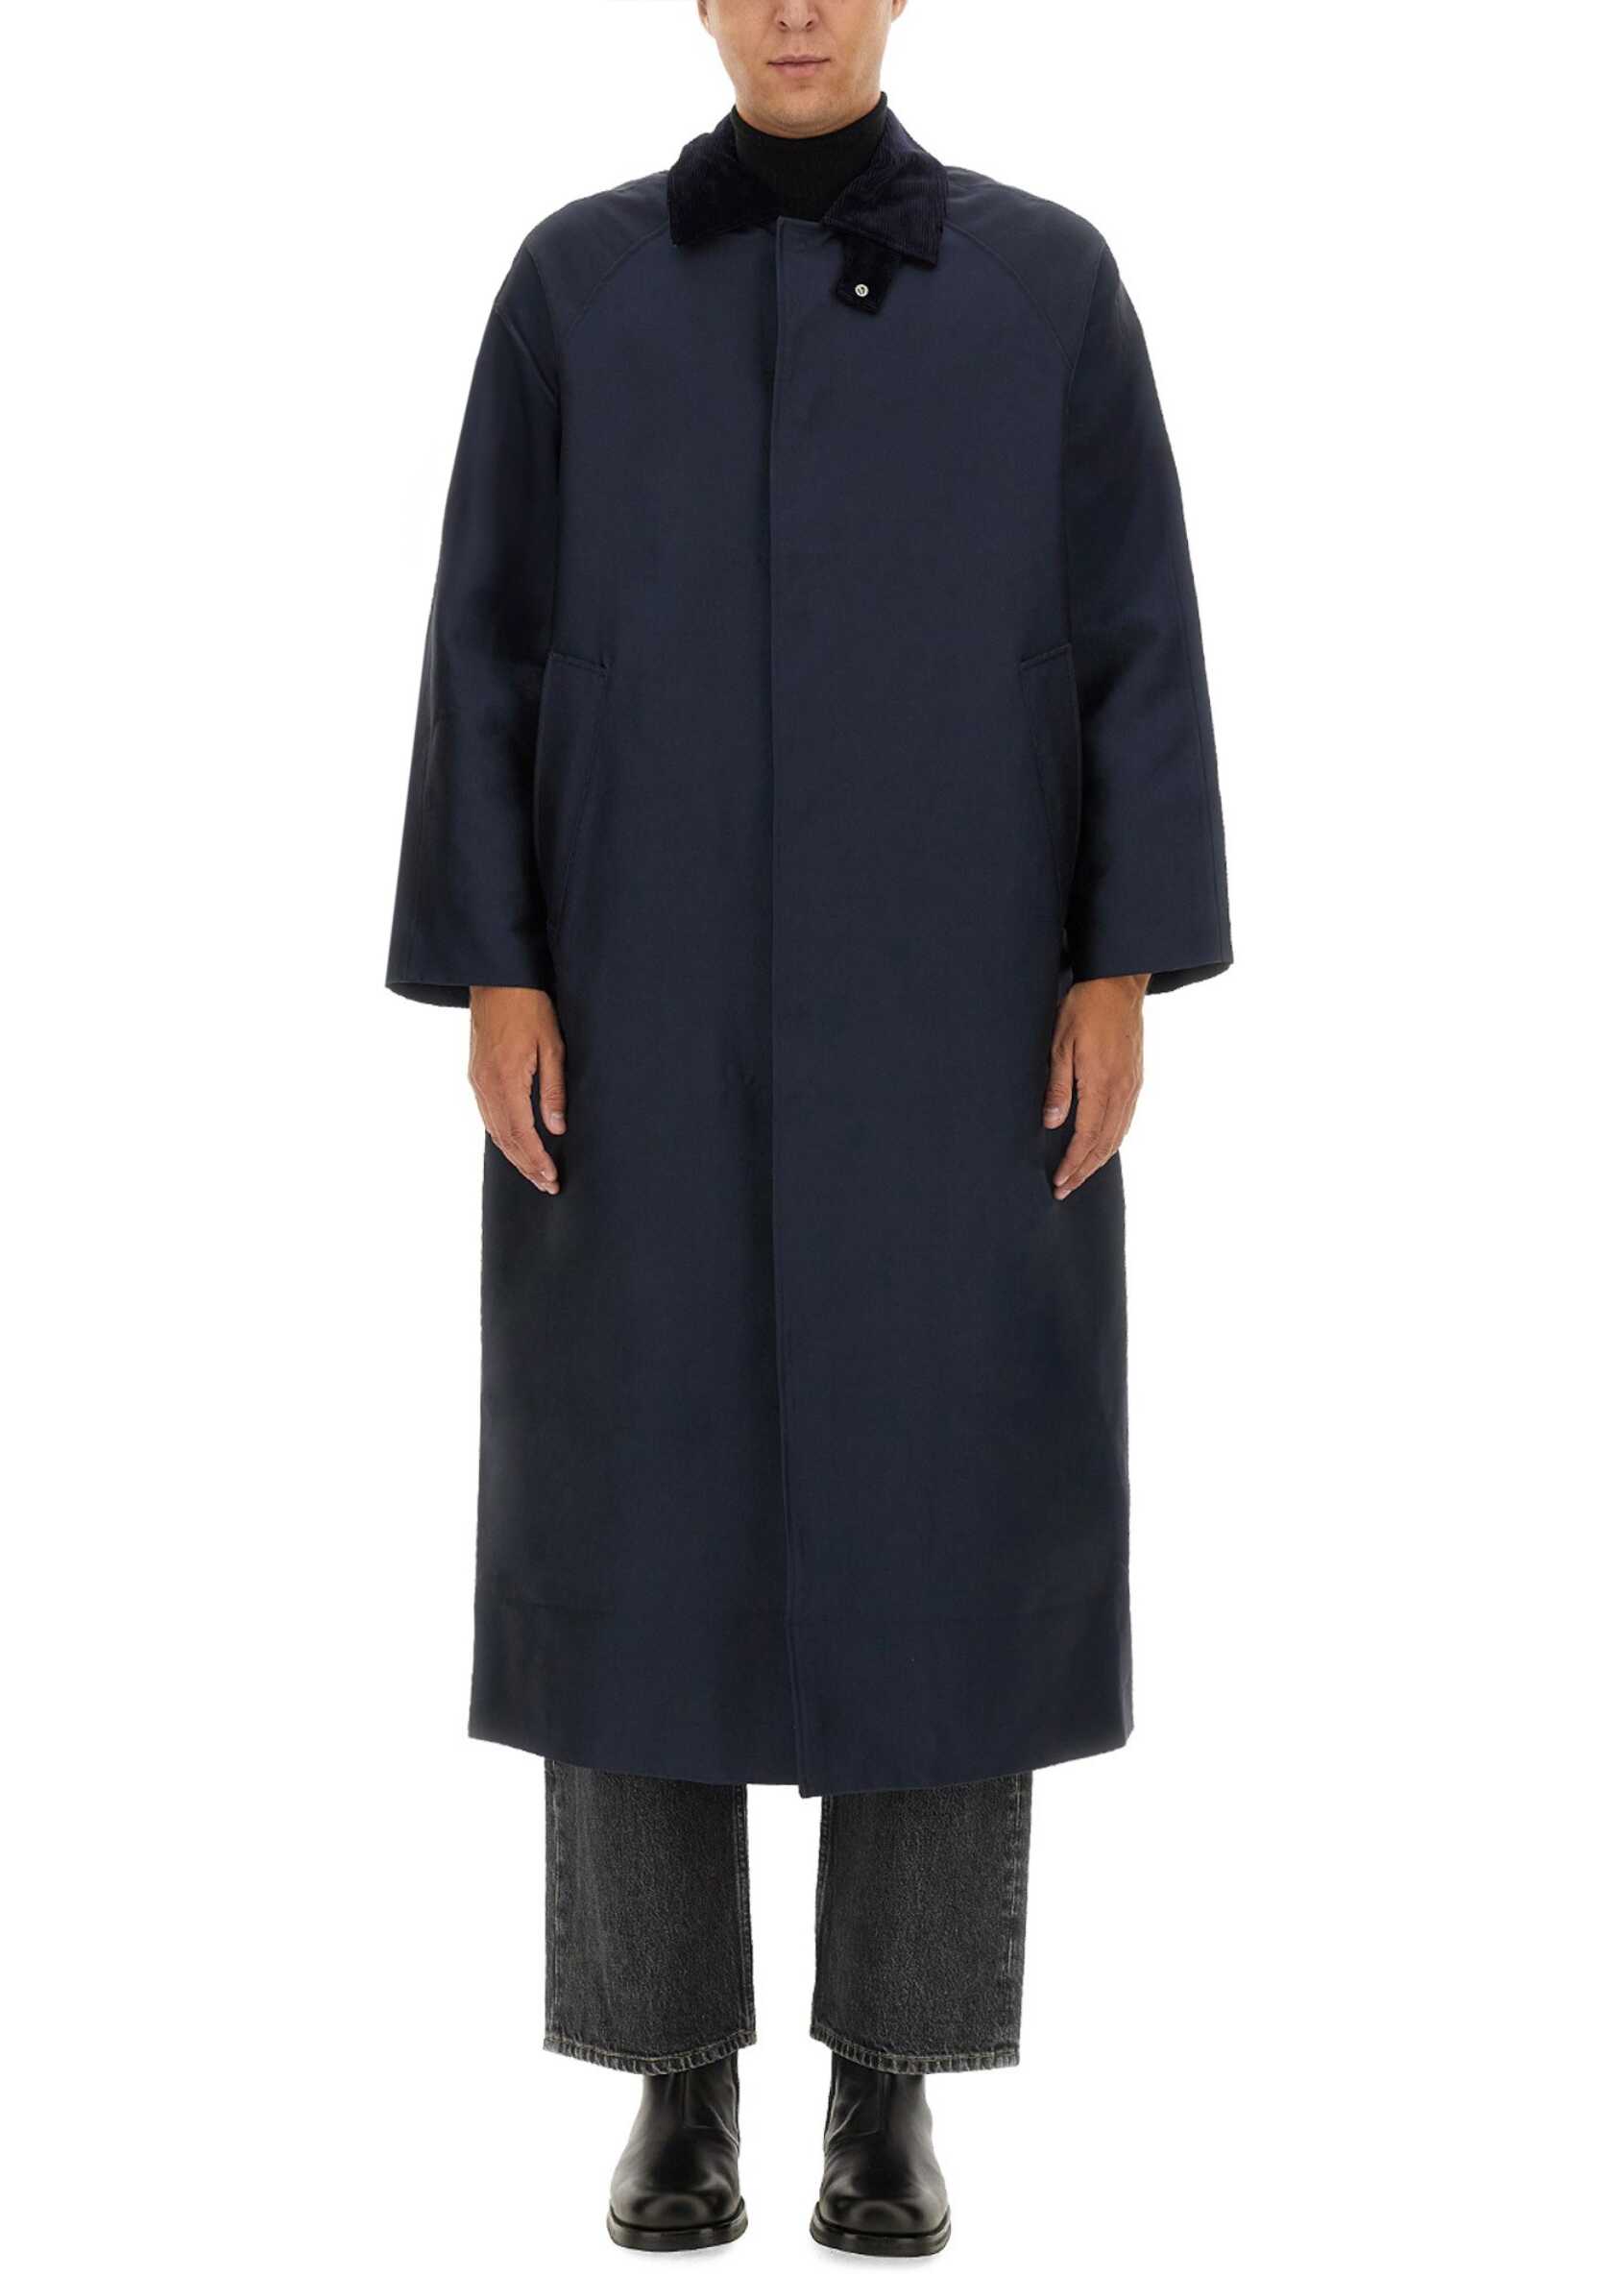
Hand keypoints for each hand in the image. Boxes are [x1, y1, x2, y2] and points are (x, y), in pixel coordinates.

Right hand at [468, 986, 564, 1194]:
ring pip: (493, 1130)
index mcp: (505, 1080)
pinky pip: (487, 1116)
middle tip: (547, 1185)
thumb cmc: (529, 1007)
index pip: (520, 1133)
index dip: (536, 1160)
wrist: (496, 979)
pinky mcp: (476, 1075)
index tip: (551, 1178)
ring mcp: (477, 1081)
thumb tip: (557, 1128)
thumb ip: (553, 1089)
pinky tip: (515, 1146)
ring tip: (535, 1174)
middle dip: (526, 1165)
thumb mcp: (551, 1045)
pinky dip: (502, 1137)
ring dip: (514, 1155)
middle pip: (504, 1139)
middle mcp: (485, 1085)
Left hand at [1043, 974, 1148, 1199]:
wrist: (1119, 984)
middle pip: (1104, 1144)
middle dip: (1084, 1171)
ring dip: (1099, 1160)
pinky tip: (1102, 1148)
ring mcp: (1132, 1086)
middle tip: (1065, 1190)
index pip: (1087, 1137)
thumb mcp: (1061, 1044)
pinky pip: (1126, 1120)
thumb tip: (1051, 1123)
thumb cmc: (1084, 1009)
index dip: (1073, 1163)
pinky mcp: (1136, 1079)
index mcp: (1101, 1083)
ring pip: (1118, 1135)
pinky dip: (1113, 1141)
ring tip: (1081, 1176)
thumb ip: (1057, 1087)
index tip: (1059, 1181)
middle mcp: (1122, 1090)